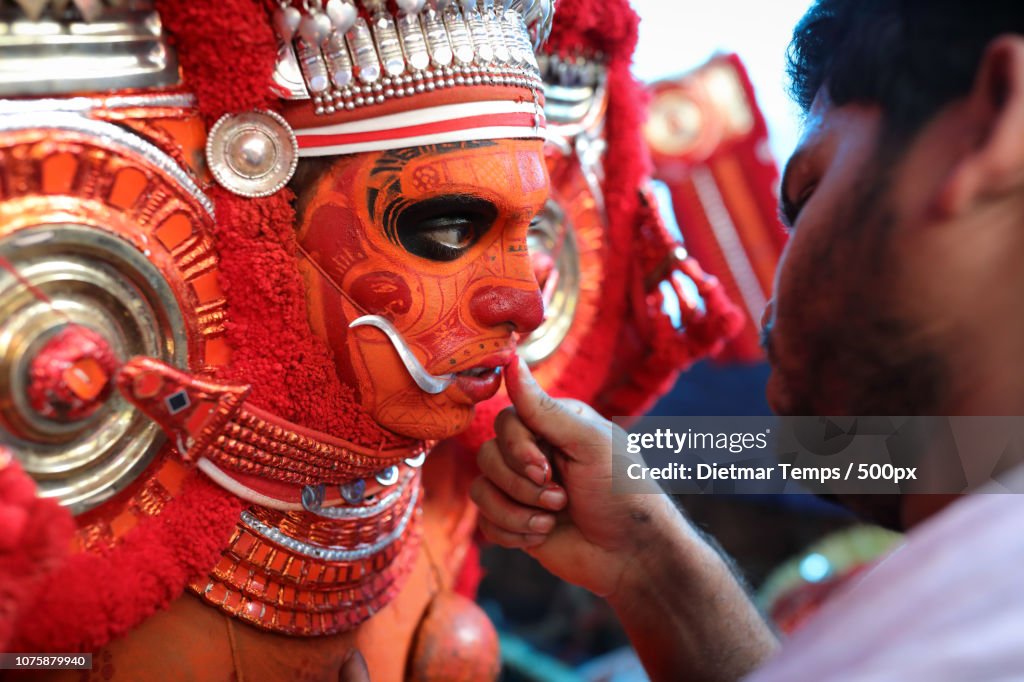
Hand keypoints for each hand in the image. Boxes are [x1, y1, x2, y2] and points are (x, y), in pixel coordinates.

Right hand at [471, 358, 677, 597]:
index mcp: (554, 426)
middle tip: (560, 499)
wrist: (633, 556)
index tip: (545, 470)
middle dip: (521, 485)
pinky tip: (544, 535)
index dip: (517, 448)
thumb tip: (511, 360)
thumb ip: (544, 408)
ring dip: (517, 511)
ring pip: (481, 489)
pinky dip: (513, 532)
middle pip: (487, 455)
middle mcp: (534, 453)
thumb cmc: (623, 493)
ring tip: (553, 519)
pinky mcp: (515, 520)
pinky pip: (485, 521)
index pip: (506, 422)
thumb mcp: (590, 444)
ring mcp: (522, 489)